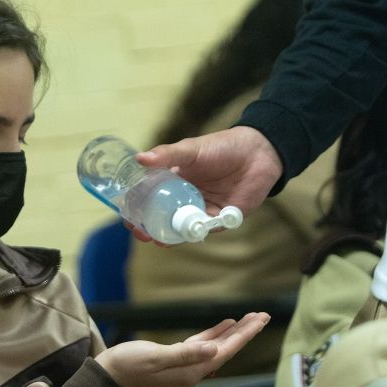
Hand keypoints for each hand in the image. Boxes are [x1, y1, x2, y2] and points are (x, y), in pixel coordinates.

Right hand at [95, 312, 269, 386]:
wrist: (108, 374)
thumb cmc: (128, 364)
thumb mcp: (156, 356)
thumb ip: (186, 353)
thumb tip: (214, 350)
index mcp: (192, 370)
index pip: (226, 350)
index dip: (244, 334)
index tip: (260, 319)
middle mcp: (193, 370)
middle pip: (227, 349)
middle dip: (245, 331)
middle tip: (263, 315)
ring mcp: (186, 365)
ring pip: (217, 346)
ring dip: (233, 332)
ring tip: (250, 318)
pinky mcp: (176, 358)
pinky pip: (203, 345)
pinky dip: (215, 334)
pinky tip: (223, 325)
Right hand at [128, 126, 282, 242]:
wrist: (259, 153)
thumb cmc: (222, 147)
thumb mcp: (191, 149)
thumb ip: (167, 155)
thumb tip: (139, 158)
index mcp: (172, 180)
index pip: (149, 197)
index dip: (137, 207)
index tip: (127, 214)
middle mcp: (183, 197)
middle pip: (161, 217)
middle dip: (148, 227)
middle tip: (139, 232)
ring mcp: (199, 209)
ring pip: (179, 227)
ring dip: (167, 235)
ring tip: (156, 238)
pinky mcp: (218, 219)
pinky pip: (201, 230)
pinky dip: (191, 233)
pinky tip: (182, 234)